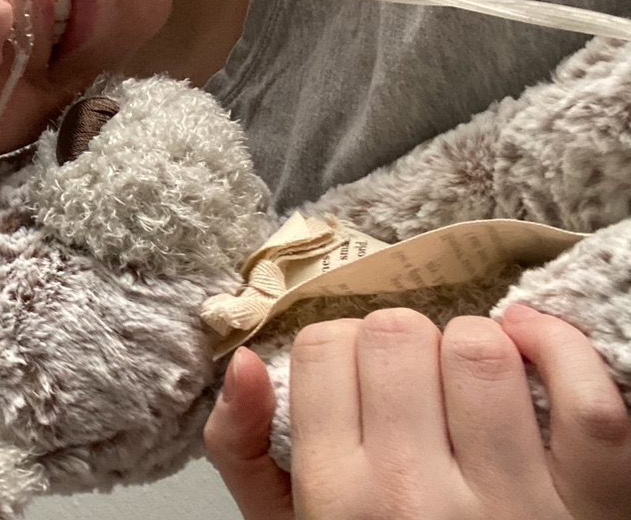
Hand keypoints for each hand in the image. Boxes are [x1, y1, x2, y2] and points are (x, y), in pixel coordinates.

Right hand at [204, 307, 630, 519]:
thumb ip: (245, 450)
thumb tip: (244, 362)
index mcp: (337, 500)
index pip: (325, 350)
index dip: (339, 348)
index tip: (356, 375)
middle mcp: (416, 499)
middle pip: (397, 336)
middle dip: (401, 343)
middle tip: (411, 379)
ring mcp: (513, 503)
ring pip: (481, 351)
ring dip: (474, 344)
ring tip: (469, 376)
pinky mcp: (594, 506)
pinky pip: (585, 400)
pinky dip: (562, 351)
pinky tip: (531, 346)